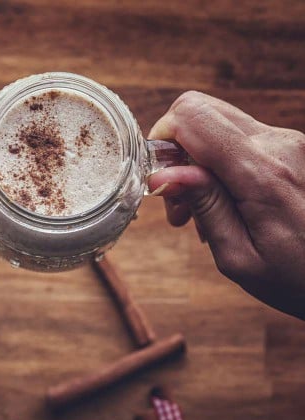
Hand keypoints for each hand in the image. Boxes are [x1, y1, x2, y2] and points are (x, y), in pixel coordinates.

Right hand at [147, 91, 304, 318]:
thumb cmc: (298, 277)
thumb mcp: (240, 256)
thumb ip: (205, 207)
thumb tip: (164, 173)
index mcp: (261, 172)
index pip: (191, 117)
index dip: (162, 140)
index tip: (160, 180)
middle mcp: (278, 144)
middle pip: (200, 111)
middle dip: (176, 152)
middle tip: (178, 202)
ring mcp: (288, 142)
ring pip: (216, 125)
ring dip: (196, 161)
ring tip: (200, 212)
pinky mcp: (290, 148)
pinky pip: (238, 140)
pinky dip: (218, 166)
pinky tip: (224, 204)